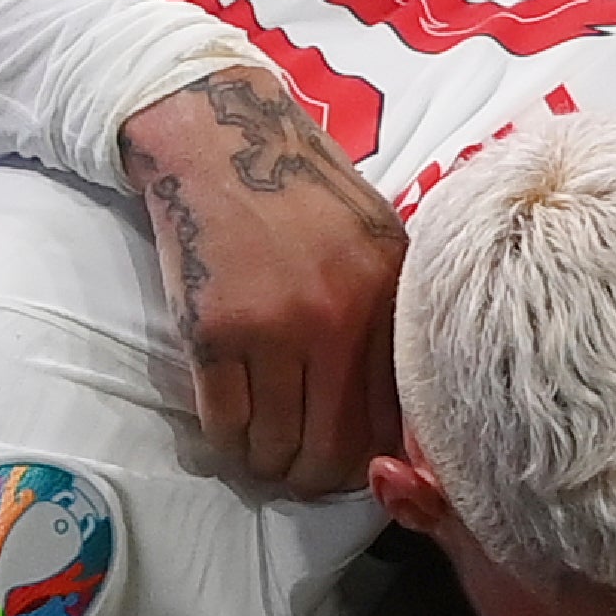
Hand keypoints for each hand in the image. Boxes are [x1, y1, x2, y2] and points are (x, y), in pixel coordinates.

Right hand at [117, 68, 405, 490]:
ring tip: (261, 451)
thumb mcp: (377, 243)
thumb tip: (400, 414)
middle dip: (313, 477)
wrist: (220, 139)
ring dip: (265, 463)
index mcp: (386, 300)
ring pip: (275, 446)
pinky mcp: (214, 332)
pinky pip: (224, 423)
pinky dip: (226, 441)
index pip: (389, 421)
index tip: (347, 463)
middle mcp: (337, 319)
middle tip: (297, 472)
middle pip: (333, 449)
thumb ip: (391, 319)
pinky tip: (229, 431)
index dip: (367, 459)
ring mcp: (274, 328)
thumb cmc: (301, 191)